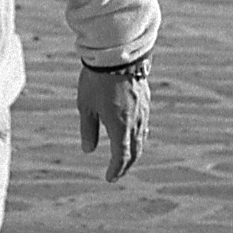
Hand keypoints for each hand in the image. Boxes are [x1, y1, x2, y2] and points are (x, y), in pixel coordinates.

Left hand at [77, 60, 150, 183]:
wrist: (118, 54)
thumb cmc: (96, 80)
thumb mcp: (86, 106)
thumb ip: (88, 130)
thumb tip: (88, 150)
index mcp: (119, 126)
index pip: (121, 156)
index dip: (116, 169)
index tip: (109, 178)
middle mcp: (135, 121)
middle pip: (135, 151)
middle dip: (126, 165)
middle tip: (117, 173)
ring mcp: (143, 110)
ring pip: (142, 138)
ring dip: (134, 152)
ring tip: (125, 159)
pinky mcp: (146, 100)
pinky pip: (144, 125)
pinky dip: (138, 137)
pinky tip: (133, 136)